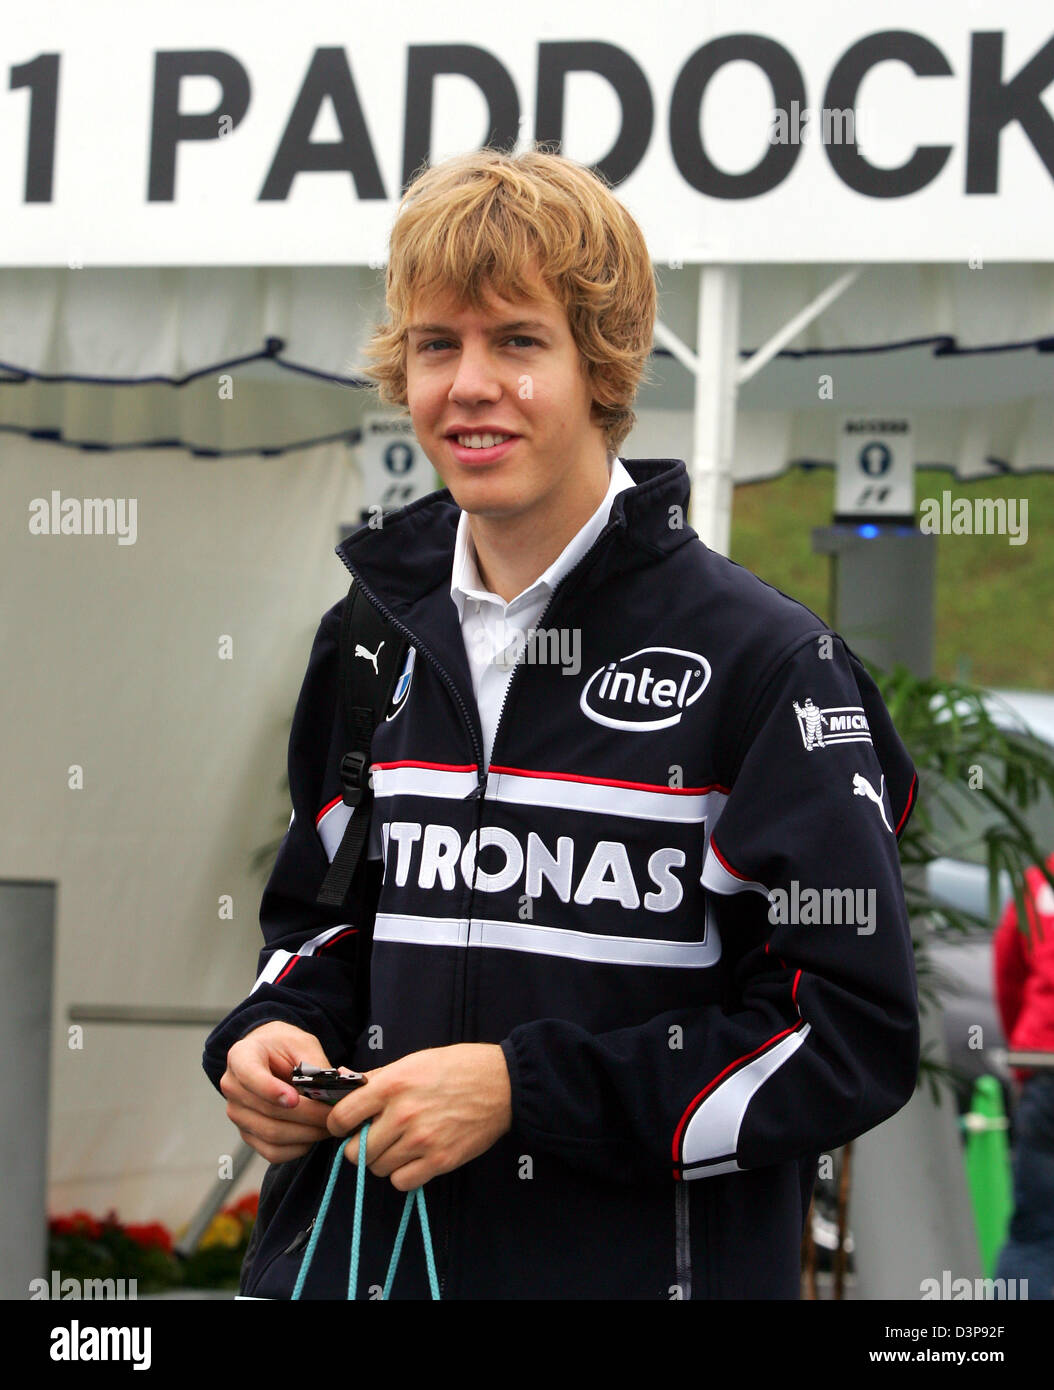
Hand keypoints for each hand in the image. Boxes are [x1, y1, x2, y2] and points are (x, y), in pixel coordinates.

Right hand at [220, 1021, 334, 1162]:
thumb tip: (336, 1089)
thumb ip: (315, 1065)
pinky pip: (272, 1152)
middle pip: (268, 1110)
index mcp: (241, 1057)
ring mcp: (238, 1114)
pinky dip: (298, 1148)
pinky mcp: (247, 1134)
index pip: (250, 1075)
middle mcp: (233, 1087)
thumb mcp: (301, 1044)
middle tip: (334, 1115)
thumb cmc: (284, 1047)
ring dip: (307, 1133)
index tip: (295, 1099)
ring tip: (330, 1124)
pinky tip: (314, 1135)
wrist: (269, 1056)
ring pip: (272, 1134)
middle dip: (307, 1115)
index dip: (271, 1090)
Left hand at [326, 1044, 511, 1190]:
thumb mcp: (413, 1062)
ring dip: (383, 1160)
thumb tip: (344, 1081)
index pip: (342, 1117)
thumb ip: (378, 1078)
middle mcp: (402, 1114)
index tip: (345, 1126)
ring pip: (377, 1168)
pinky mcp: (439, 1161)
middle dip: (359, 1146)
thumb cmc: (457, 1068)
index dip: (337, 1124)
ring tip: (398, 1145)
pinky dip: (403, 1174)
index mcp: (392, 1084)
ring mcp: (421, 1140)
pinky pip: (401, 1182)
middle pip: (356, 1151)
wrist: (502, 1084)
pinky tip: (413, 1158)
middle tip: (374, 1137)